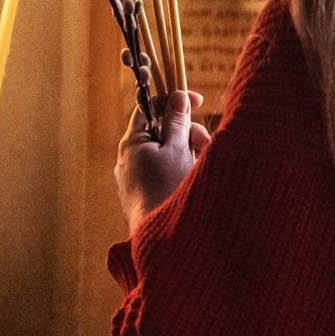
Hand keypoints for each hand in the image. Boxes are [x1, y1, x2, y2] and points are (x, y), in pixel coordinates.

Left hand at [115, 90, 209, 237]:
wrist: (160, 239)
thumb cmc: (166, 190)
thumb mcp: (176, 150)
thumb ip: (177, 121)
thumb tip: (177, 96)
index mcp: (132, 143)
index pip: (149, 107)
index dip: (173, 100)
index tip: (198, 101)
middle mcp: (129, 159)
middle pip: (161, 131)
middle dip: (186, 132)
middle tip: (205, 142)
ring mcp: (136, 178)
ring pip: (165, 153)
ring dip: (187, 151)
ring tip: (202, 164)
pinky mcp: (145, 195)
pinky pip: (164, 172)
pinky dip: (180, 169)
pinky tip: (194, 178)